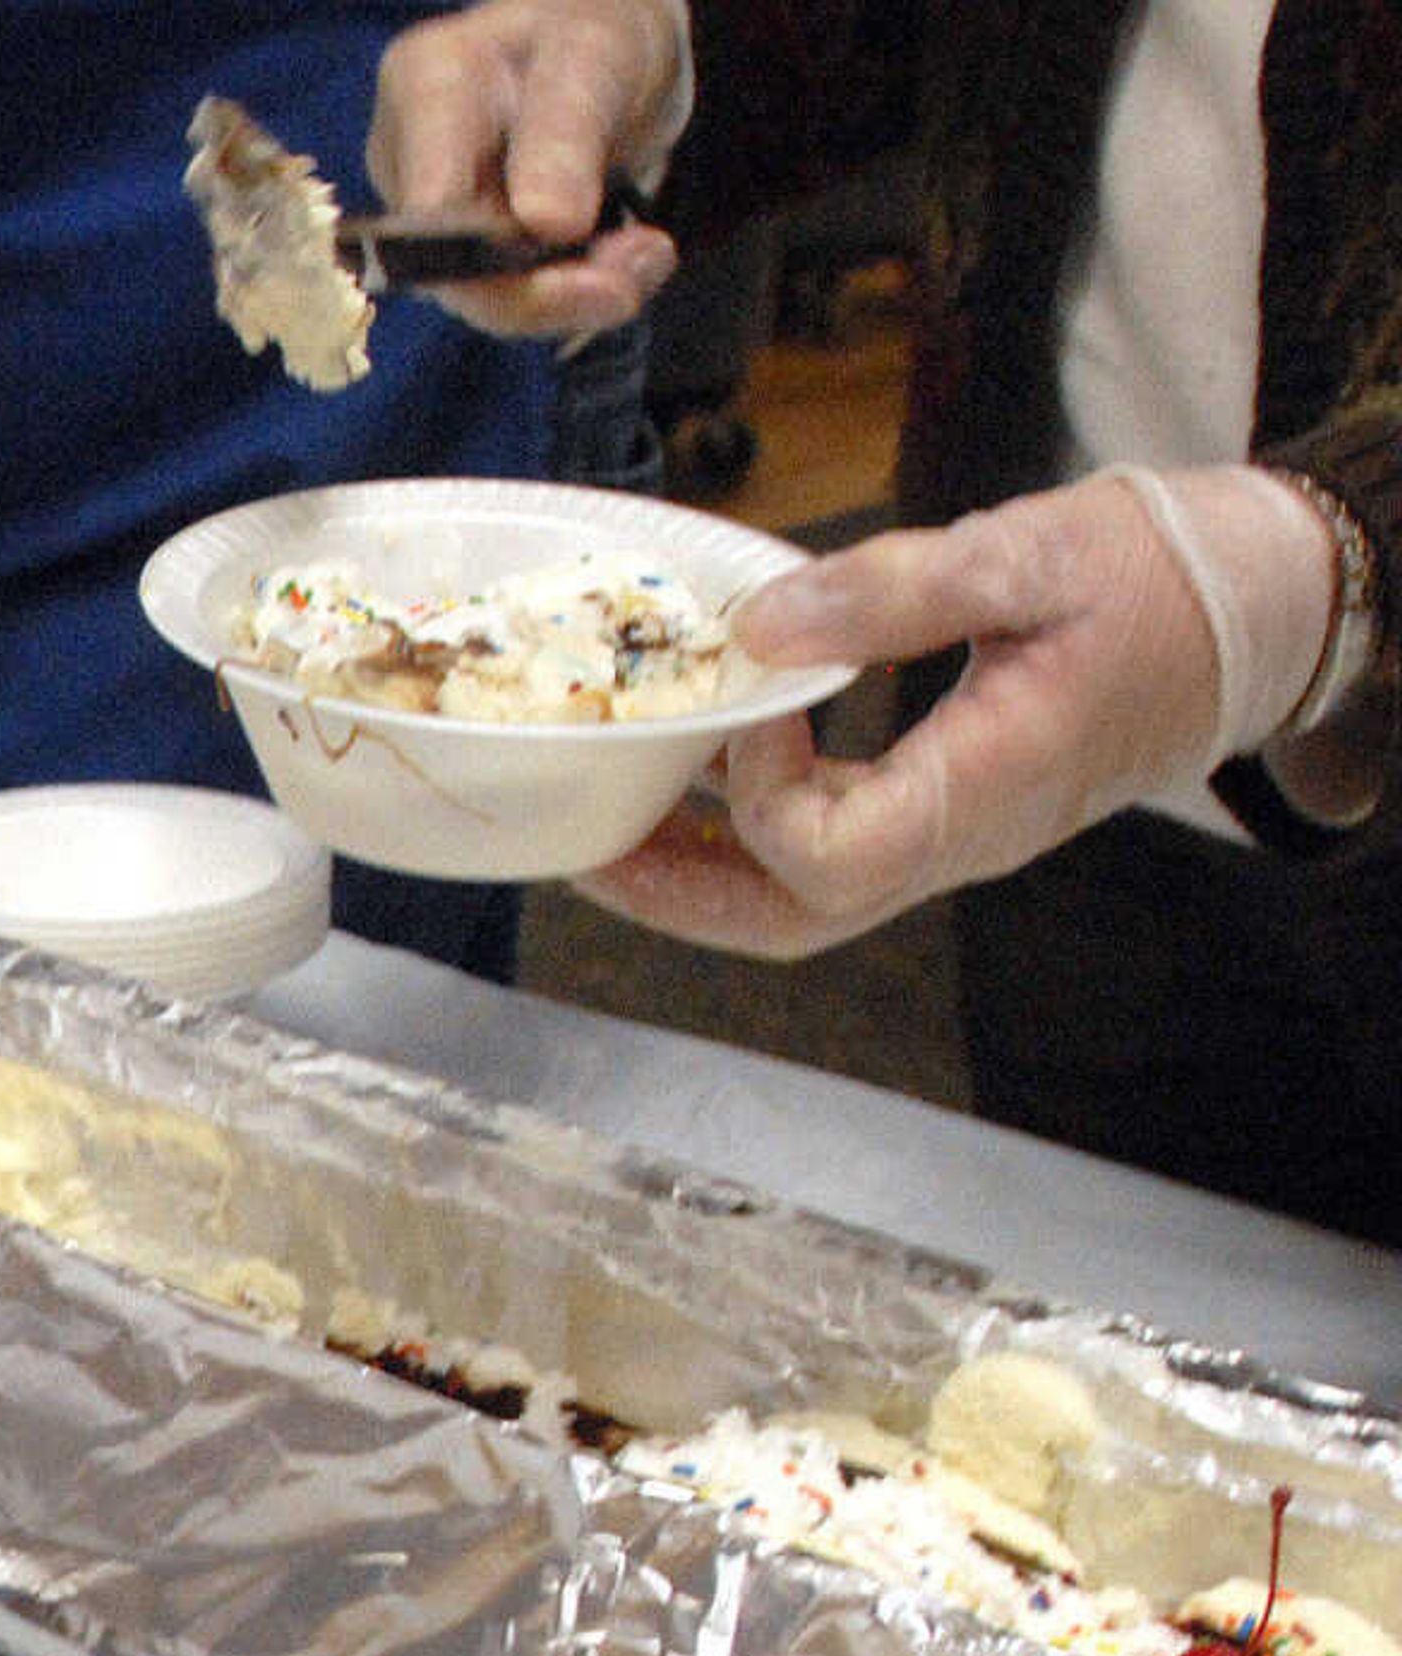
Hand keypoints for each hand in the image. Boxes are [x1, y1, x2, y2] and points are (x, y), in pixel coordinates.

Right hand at [367, 0, 687, 335]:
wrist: (608, 59)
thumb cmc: (593, 35)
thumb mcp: (594, 58)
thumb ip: (564, 134)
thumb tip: (546, 225)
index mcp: (423, 88)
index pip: (428, 199)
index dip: (485, 245)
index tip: (570, 231)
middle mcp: (408, 164)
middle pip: (449, 266)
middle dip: (546, 288)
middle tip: (635, 273)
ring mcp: (432, 218)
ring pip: (487, 298)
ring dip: (578, 295)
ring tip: (648, 254)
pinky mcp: (468, 256)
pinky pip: (519, 300)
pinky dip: (584, 292)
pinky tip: (635, 258)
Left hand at [580, 467, 1333, 953]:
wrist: (1258, 611)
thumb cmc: (1162, 578)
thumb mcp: (1034, 554)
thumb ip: (893, 590)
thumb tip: (759, 619)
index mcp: (985, 792)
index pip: (828, 859)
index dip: (756, 795)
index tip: (747, 694)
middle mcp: (958, 841)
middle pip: (788, 921)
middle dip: (671, 896)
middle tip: (578, 843)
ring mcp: (948, 838)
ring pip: (796, 904)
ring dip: (690, 875)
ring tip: (601, 821)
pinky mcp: (940, 811)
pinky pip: (823, 854)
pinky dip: (740, 830)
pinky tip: (687, 775)